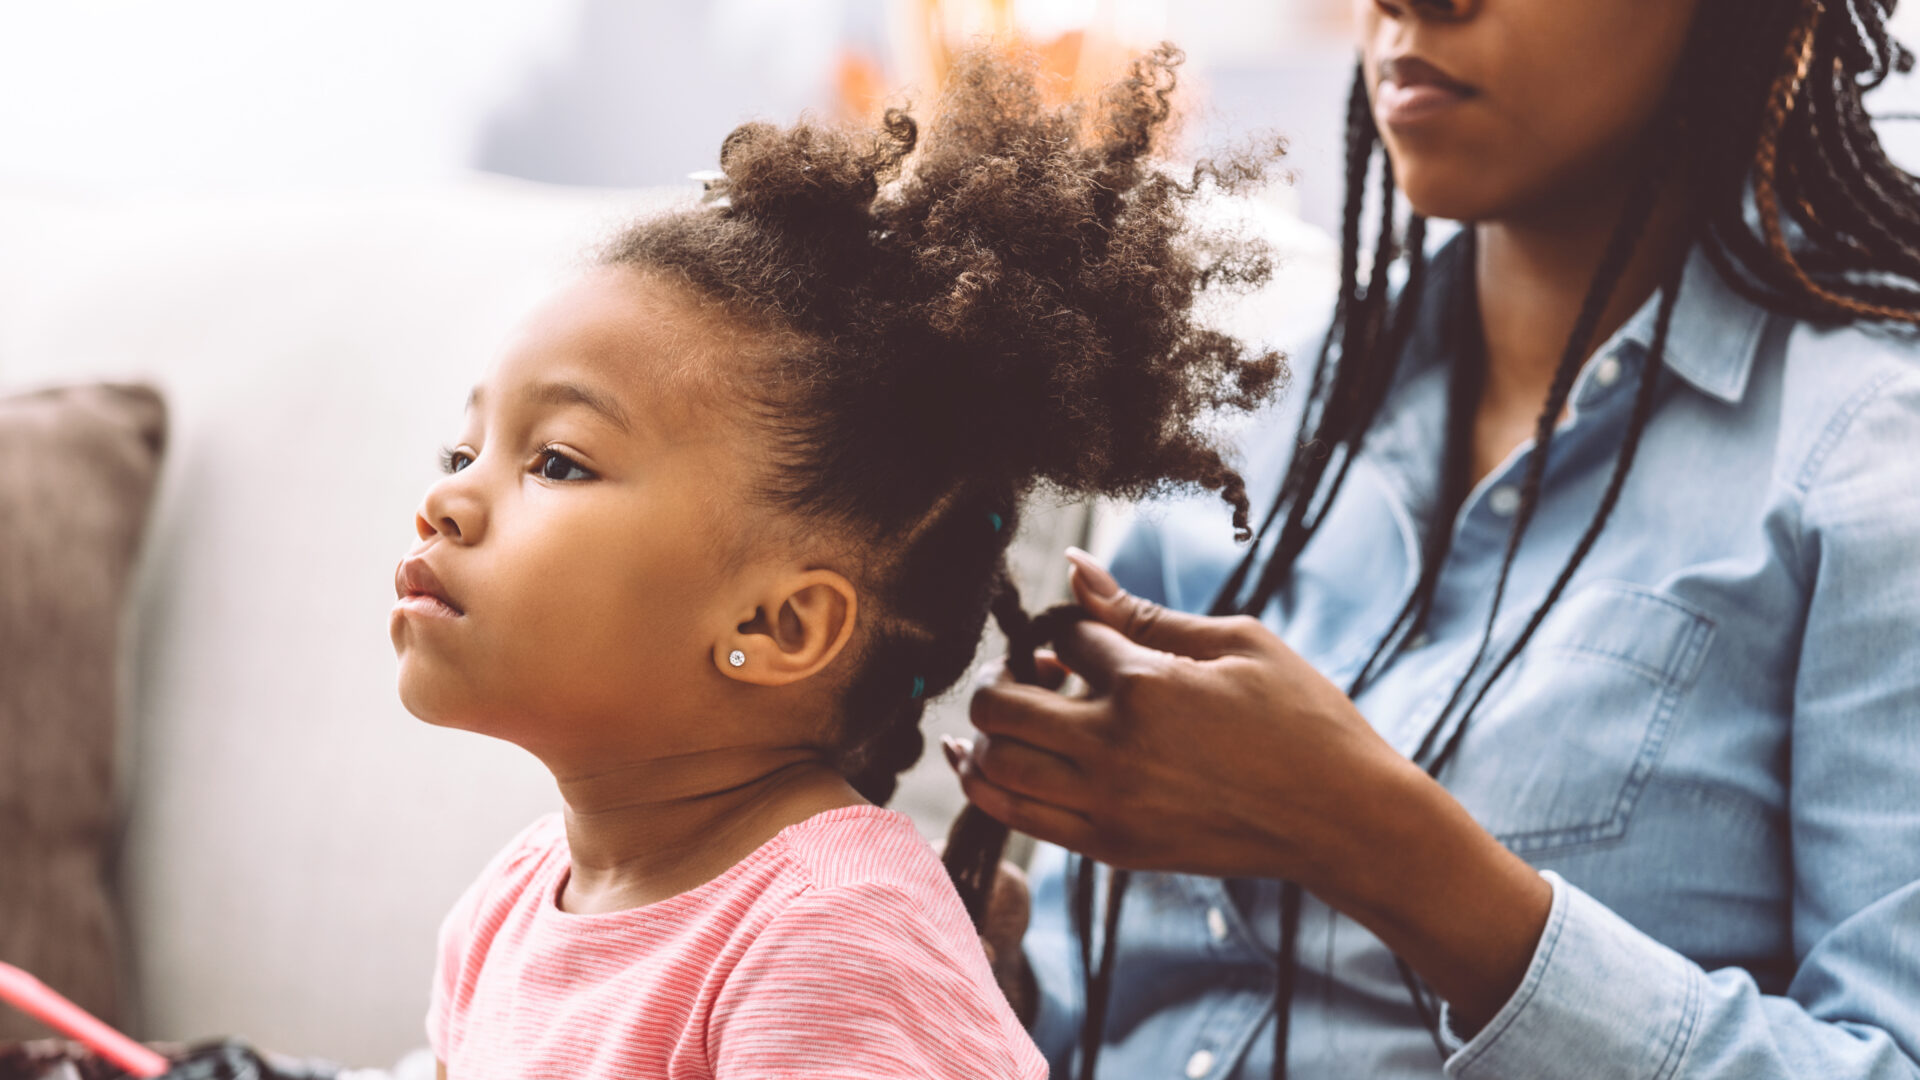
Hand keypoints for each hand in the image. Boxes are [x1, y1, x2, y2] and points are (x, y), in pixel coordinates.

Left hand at [951, 548, 1553, 1025]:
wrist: (1342, 819)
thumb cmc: (1303, 719)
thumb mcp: (1236, 643)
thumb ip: (1144, 613)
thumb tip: (1074, 565)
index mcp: (1148, 685)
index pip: (1062, 638)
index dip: (1063, 628)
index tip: (1080, 635)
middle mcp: (1115, 749)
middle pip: (999, 705)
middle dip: (999, 676)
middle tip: (1027, 671)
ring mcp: (1109, 806)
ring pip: (994, 766)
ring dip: (986, 732)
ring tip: (1013, 717)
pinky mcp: (1112, 848)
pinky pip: (1015, 817)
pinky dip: (989, 784)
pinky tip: (993, 760)